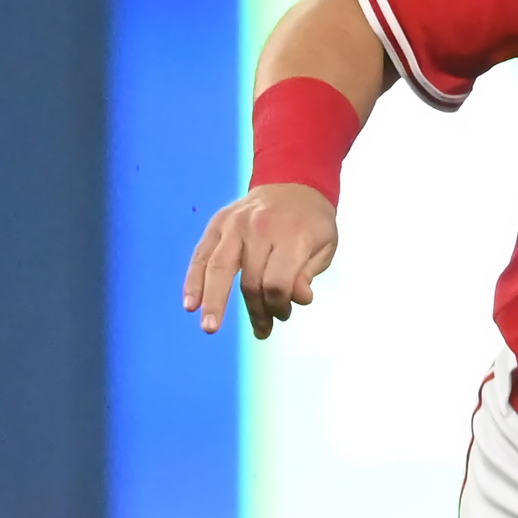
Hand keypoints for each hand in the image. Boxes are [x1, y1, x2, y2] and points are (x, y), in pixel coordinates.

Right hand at [185, 183, 340, 338]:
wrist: (294, 184)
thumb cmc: (312, 223)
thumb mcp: (326, 247)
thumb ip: (308, 273)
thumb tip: (296, 299)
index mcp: (291, 236)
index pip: (278, 283)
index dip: (279, 305)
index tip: (284, 314)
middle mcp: (259, 229)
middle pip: (250, 280)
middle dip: (256, 311)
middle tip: (261, 332)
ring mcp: (234, 224)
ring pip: (219, 268)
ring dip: (214, 301)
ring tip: (210, 327)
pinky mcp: (217, 224)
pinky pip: (201, 255)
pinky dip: (194, 280)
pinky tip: (191, 303)